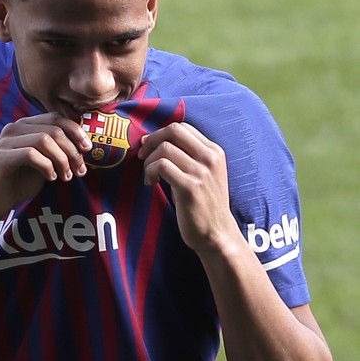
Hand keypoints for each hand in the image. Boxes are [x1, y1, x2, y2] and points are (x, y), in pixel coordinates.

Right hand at [0, 113, 91, 218]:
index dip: (75, 131)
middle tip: (79, 170)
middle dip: (71, 150)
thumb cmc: (20, 181)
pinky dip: (46, 166)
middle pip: (53, 129)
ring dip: (61, 159)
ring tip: (65, 176)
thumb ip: (58, 151)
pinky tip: (51, 177)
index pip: (56, 118)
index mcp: (26, 125)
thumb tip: (84, 146)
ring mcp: (6, 141)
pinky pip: (30, 154)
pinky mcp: (1, 157)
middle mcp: (15, 128)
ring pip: (44, 140)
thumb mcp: (45, 162)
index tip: (87, 149)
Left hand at [137, 122, 239, 255]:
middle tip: (143, 157)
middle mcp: (210, 158)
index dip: (160, 134)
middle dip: (152, 141)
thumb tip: (148, 139)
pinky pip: (161, 166)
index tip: (149, 148)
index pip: (182, 127)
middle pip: (173, 130)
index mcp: (214, 151)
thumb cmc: (203, 204)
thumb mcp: (201, 173)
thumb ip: (184, 155)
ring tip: (150, 177)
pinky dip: (150, 172)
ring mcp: (202, 172)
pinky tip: (151, 183)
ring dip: (149, 161)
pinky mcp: (190, 187)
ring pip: (164, 148)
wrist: (217, 233)